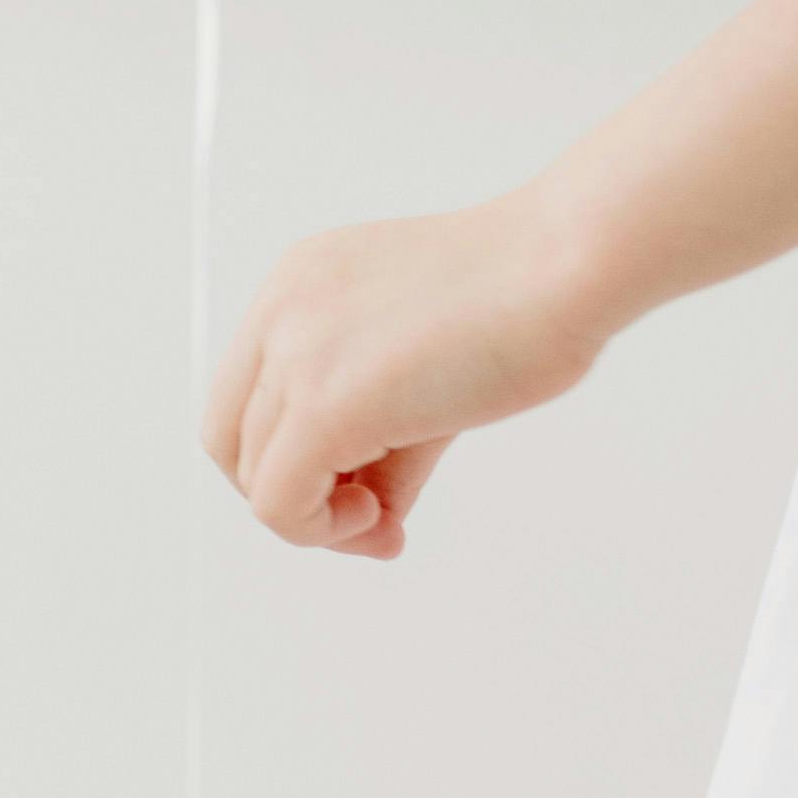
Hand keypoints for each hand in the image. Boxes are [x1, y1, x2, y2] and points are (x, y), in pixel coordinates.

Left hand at [202, 188, 610, 556]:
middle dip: (293, 492)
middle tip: (369, 512)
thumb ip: (376, 428)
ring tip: (385, 517)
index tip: (367, 483)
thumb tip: (365, 514)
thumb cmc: (522, 298)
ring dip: (319, 520)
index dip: (297, 454)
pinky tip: (381, 520)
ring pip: (254, 480)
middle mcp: (284, 307)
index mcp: (303, 281)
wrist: (566, 264)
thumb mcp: (418, 355)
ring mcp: (297, 353)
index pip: (250, 395)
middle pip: (231, 440)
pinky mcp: (323, 406)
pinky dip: (322, 532)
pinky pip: (278, 507)